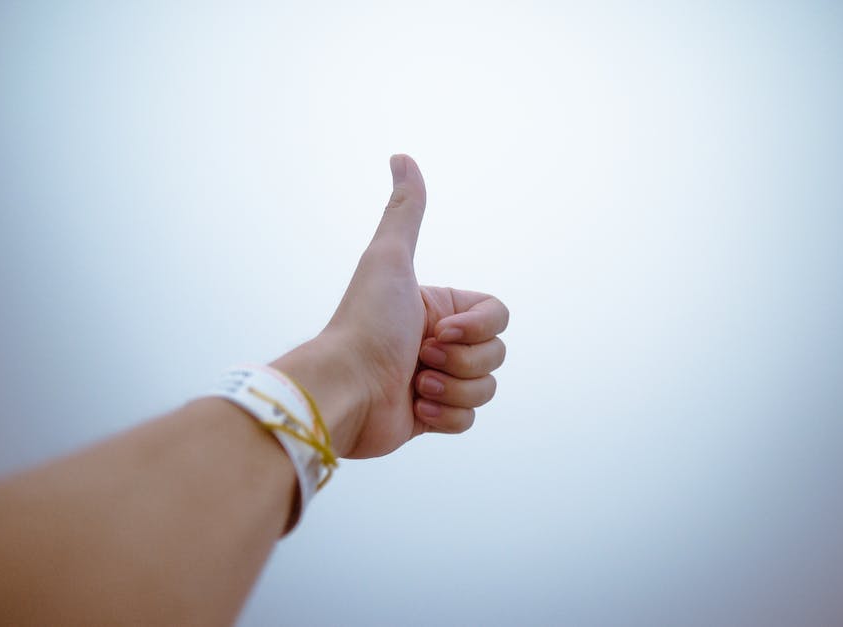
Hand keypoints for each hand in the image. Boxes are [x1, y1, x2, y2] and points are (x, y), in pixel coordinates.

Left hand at [305, 154, 508, 458]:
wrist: (345, 390)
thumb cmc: (365, 323)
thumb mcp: (389, 259)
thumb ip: (405, 211)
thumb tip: (402, 156)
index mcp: (438, 307)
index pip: (498, 316)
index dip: (478, 329)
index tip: (437, 330)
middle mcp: (440, 341)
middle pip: (496, 353)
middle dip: (461, 361)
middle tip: (419, 357)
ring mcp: (437, 379)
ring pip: (487, 388)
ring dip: (451, 389)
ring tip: (413, 384)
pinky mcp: (431, 415)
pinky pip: (469, 419)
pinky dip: (444, 415)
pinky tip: (413, 407)